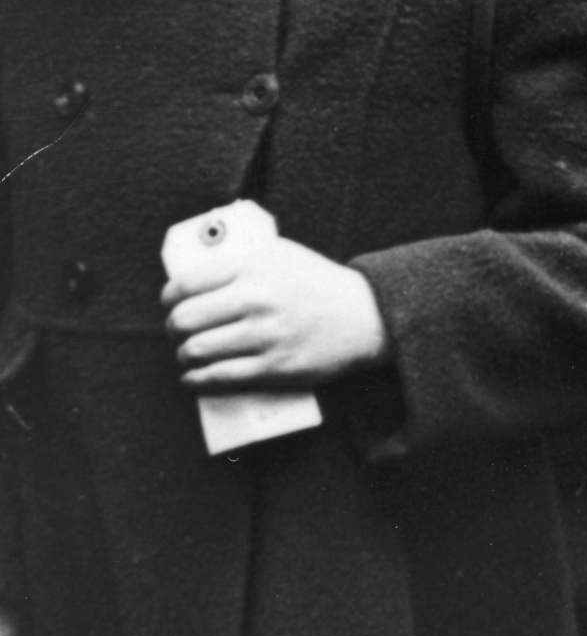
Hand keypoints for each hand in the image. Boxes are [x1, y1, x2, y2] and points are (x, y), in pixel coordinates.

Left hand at [169, 231, 387, 388]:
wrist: (368, 315)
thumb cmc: (318, 284)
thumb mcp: (282, 255)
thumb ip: (240, 261)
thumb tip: (194, 277)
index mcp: (256, 266)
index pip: (186, 284)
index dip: (169, 298)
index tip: (171, 305)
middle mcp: (258, 298)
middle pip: (183, 320)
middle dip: (173, 329)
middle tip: (179, 332)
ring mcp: (266, 334)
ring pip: (195, 351)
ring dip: (183, 356)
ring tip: (190, 354)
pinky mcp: (274, 366)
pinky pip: (217, 377)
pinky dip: (195, 380)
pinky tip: (193, 377)